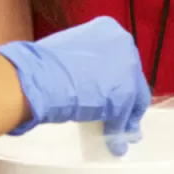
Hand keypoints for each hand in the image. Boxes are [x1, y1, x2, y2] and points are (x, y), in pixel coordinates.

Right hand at [0, 16, 150, 155]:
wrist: (40, 77)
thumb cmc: (45, 63)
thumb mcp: (71, 51)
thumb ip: (87, 62)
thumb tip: (88, 80)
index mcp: (109, 29)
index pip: (121, 58)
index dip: (118, 77)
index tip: (113, 91)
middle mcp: (124, 44)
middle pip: (132, 77)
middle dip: (127, 99)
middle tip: (121, 115)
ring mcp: (127, 69)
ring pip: (133, 98)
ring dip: (126, 118)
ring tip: (120, 134)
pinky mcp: (125, 95)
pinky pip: (123, 117)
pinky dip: (118, 131)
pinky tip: (114, 144)